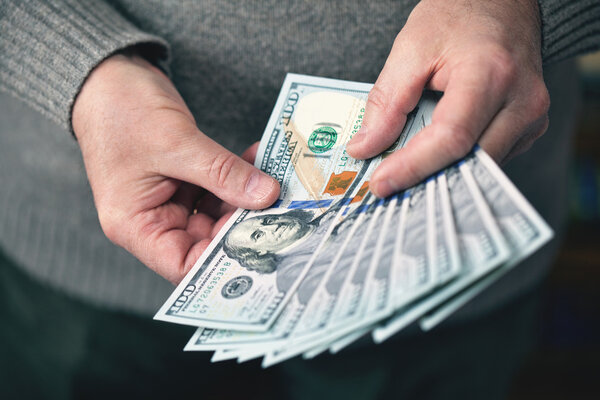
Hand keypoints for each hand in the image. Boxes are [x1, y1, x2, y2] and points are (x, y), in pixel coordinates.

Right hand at [72, 54, 279, 283]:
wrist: (109, 75)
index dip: (222, 261)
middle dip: (243, 225)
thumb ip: (223, 173)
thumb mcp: (175, 143)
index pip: (183, 266)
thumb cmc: (121, 110)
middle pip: (206, 241)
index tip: (259, 241)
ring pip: (217, 215)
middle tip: (280, 209)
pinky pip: (217, 190)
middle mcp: (152, 220)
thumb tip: (266, 195)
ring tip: (276, 181)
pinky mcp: (184, 182)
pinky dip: (238, 178)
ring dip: (247, 199)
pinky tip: (259, 162)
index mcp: (134, 225)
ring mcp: (169, 201)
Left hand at [346, 0, 549, 196]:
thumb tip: (365, 148)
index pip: (451, 138)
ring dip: (441, 172)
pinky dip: (459, 161)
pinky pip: (491, 158)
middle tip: (386, 183)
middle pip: (468, 161)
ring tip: (406, 166)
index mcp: (491, 74)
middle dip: (424, 178)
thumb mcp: (411, 49)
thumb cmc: (459, 16)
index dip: (412, 166)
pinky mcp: (530, 126)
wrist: (501, 2)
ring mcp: (531, 116)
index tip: (380, 183)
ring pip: (480, 167)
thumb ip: (386, 102)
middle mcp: (521, 100)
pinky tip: (436, 151)